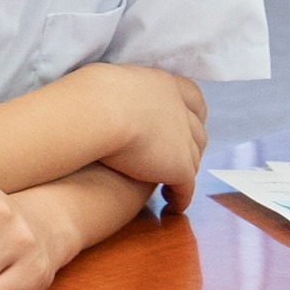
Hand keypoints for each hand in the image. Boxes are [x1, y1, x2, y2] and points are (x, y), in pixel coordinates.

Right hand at [77, 63, 206, 205]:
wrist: (100, 112)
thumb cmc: (92, 96)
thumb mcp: (111, 83)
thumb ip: (120, 92)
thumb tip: (105, 97)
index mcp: (165, 85)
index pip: (192, 98)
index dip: (193, 113)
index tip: (188, 121)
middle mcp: (180, 111)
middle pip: (197, 132)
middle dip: (193, 146)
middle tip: (178, 159)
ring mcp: (184, 140)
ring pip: (192, 161)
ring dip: (185, 173)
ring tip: (170, 186)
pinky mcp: (179, 167)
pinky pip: (186, 188)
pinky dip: (181, 198)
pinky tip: (171, 206)